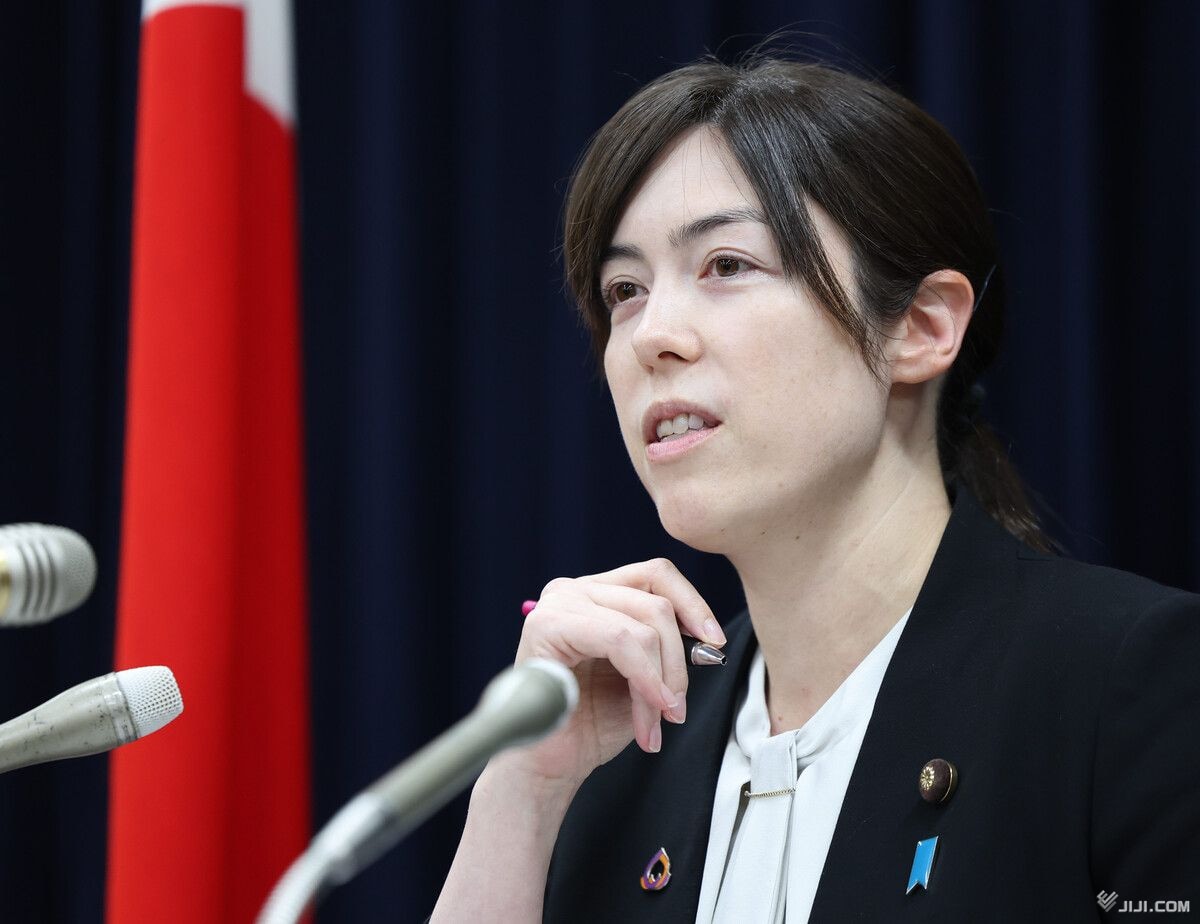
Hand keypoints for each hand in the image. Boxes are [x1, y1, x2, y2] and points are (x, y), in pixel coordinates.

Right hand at [506, 558, 725, 788]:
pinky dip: (644, 679)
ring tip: (658, 721)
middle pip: (655, 602)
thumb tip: (707, 639)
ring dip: (660, 680)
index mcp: (596, 595)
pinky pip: (620, 641)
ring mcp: (559, 603)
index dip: (693, 604)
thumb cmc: (591, 722)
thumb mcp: (643, 677)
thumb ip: (667, 649)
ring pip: (643, 624)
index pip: (655, 575)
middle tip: (677, 707)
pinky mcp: (548, 625)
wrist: (550, 764)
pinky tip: (648, 713)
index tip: (715, 643)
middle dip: (677, 662)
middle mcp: (574, 590)